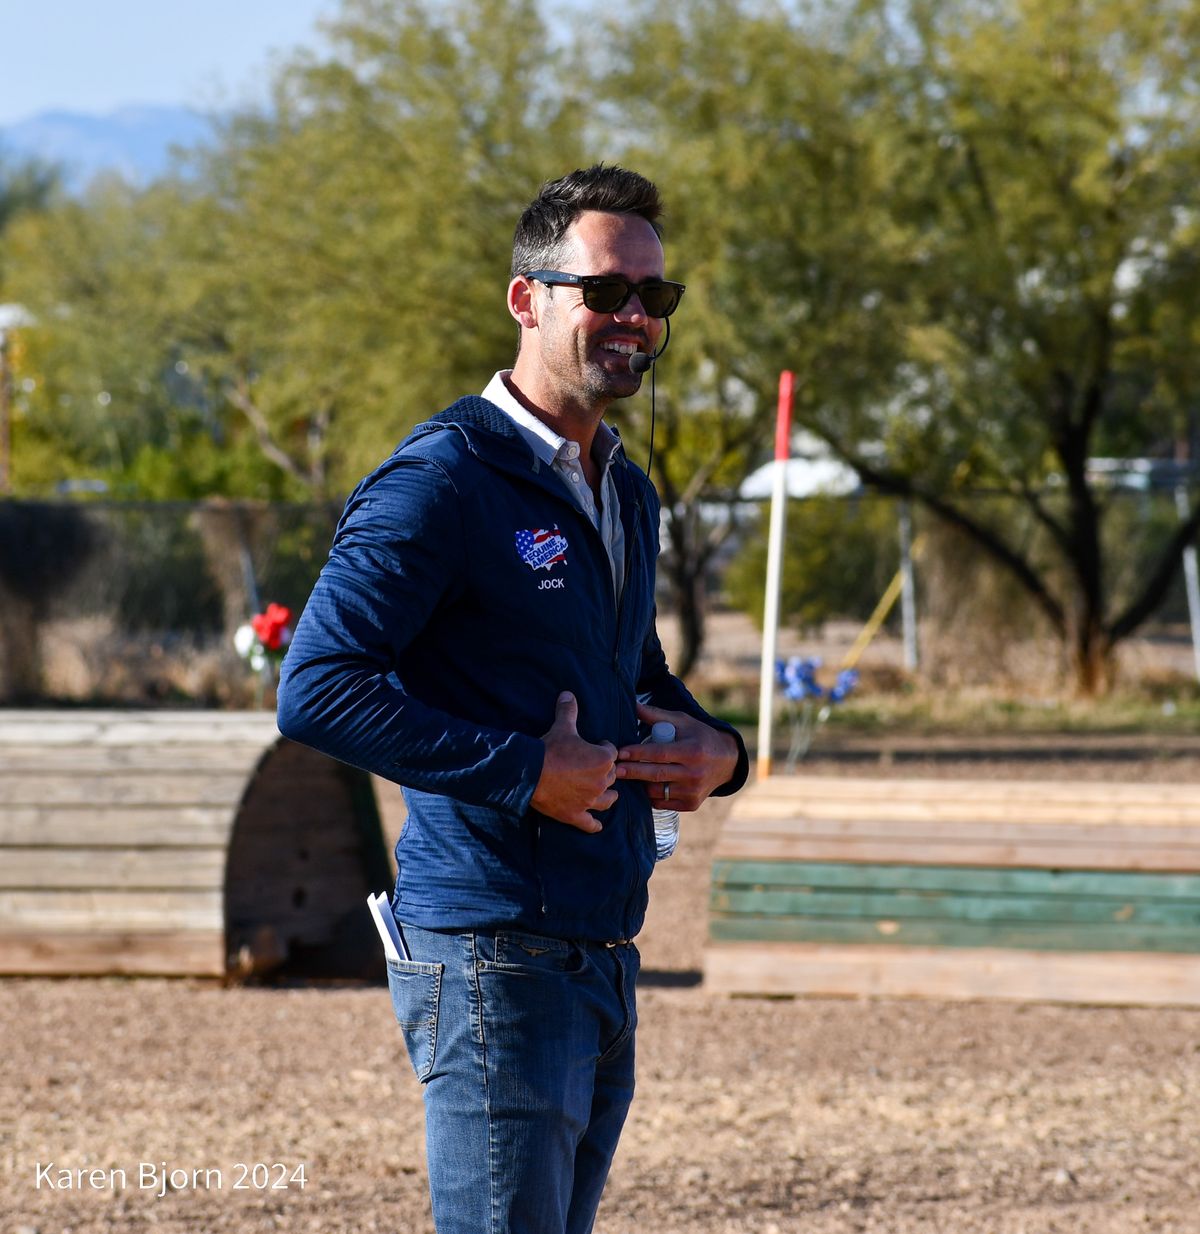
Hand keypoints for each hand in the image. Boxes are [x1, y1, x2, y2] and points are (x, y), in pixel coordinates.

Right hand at [531, 692, 618, 832]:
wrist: (530, 773)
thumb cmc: (550, 749)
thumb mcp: (562, 727)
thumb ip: (568, 710)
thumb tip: (568, 693)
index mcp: (603, 760)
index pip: (612, 753)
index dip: (604, 749)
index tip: (596, 747)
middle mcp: (602, 781)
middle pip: (612, 776)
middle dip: (606, 772)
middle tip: (594, 768)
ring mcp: (590, 801)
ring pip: (608, 800)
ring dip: (608, 796)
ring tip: (607, 794)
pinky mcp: (576, 815)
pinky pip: (590, 823)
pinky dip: (594, 825)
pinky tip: (597, 826)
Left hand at [615, 702, 738, 811]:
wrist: (727, 762)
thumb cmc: (700, 736)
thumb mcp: (683, 722)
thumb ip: (657, 715)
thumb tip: (633, 705)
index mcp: (693, 751)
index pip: (659, 753)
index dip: (637, 753)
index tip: (620, 752)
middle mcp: (694, 773)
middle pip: (656, 774)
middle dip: (632, 772)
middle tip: (613, 769)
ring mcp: (693, 791)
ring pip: (657, 790)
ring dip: (639, 784)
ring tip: (626, 776)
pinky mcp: (691, 804)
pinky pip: (663, 802)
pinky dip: (651, 795)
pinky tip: (643, 786)